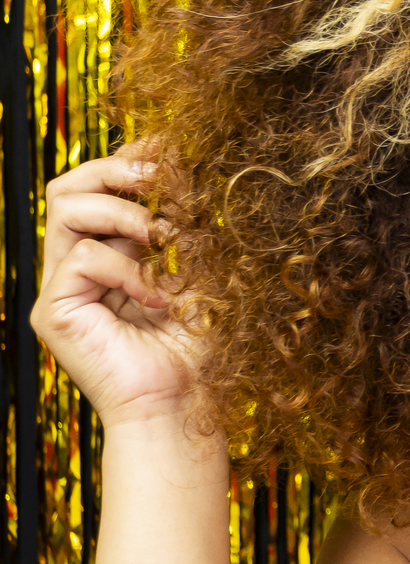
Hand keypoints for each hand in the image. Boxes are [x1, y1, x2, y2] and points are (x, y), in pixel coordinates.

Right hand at [31, 143, 201, 428]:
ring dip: (124, 212)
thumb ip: (185, 230)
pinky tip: (159, 297)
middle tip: (161, 178)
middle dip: (115, 169)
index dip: (129, 160)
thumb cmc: (199, 352)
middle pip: (68, 185)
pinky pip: (83, 256)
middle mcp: (77, 267)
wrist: (183, 411)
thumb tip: (186, 169)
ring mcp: (61, 289)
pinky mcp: (55, 311)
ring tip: (166, 237)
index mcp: (109, 255)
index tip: (171, 151)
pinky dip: (128, 268)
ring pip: (65, 207)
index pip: (100, 188)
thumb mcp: (200, 275)